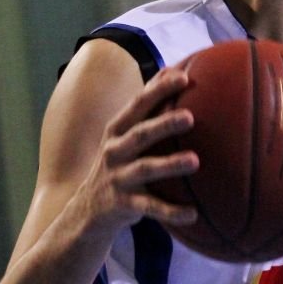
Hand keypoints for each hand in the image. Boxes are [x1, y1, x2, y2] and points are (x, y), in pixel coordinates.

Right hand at [79, 66, 199, 233]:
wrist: (87, 210)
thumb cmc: (118, 164)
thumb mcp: (125, 135)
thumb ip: (146, 108)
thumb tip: (172, 70)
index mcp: (117, 131)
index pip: (138, 105)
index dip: (158, 90)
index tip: (183, 77)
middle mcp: (114, 151)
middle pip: (140, 134)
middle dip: (163, 124)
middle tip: (190, 117)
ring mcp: (117, 178)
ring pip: (145, 169)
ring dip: (169, 165)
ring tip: (195, 161)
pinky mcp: (122, 205)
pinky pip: (150, 208)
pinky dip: (171, 211)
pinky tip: (193, 214)